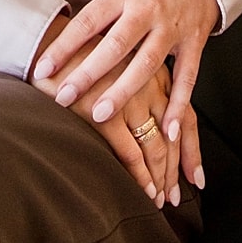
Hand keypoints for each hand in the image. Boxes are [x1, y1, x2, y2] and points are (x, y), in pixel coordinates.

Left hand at [32, 0, 217, 163]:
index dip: (63, 46)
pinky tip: (168, 130)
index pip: (88, 21)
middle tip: (62, 97)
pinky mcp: (195, 40)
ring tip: (100, 116)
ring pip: (147, 63)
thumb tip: (68, 42)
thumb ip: (104, 12)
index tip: (41, 70)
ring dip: (123, 91)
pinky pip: (187, 77)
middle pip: (114, 45)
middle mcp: (147, 10)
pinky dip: (179, 105)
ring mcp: (172, 26)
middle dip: (87, 74)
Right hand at [32, 25, 197, 204]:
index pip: (184, 115)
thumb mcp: (117, 64)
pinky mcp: (105, 111)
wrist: (46, 42)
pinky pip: (129, 151)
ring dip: (160, 177)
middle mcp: (149, 83)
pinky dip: (139, 175)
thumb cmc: (80, 56)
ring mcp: (129, 97)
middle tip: (175, 196)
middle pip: (173, 136)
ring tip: (158, 200)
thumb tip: (143, 121)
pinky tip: (142, 190)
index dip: (190, 149)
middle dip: (175, 170)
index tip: (195, 177)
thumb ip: (134, 87)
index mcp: (154, 72)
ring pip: (155, 146)